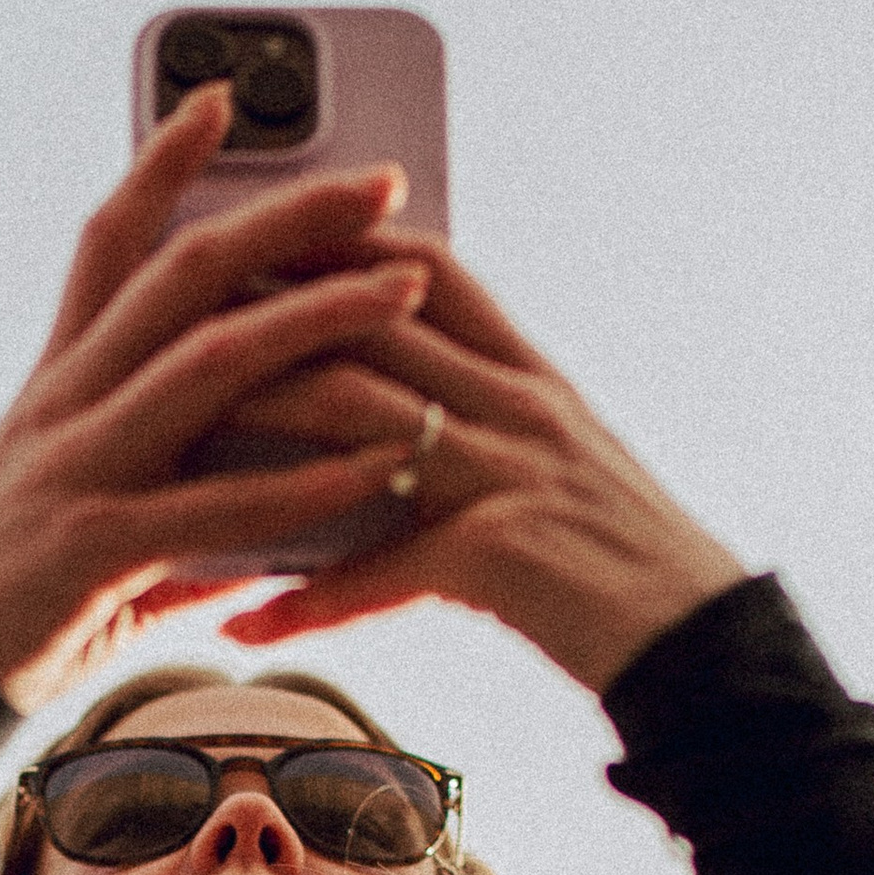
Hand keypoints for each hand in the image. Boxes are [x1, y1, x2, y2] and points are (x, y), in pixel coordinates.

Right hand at [0, 86, 430, 711]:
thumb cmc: (0, 614)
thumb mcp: (87, 533)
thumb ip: (175, 513)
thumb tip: (266, 534)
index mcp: (54, 387)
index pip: (107, 244)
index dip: (162, 164)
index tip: (223, 99)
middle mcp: (63, 406)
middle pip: (181, 275)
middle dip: (287, 217)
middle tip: (382, 184)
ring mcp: (77, 470)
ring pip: (210, 364)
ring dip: (320, 318)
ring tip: (408, 293)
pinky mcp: (93, 550)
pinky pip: (217, 507)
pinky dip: (304, 486)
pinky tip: (376, 467)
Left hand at [208, 237, 745, 694]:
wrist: (709, 646)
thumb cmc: (630, 570)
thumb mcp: (565, 471)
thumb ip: (492, 427)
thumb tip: (409, 421)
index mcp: (535, 378)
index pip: (432, 271)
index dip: (340, 240)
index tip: (255, 228)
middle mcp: (522, 406)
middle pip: (374, 327)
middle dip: (263, 315)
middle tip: (164, 321)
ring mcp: (512, 473)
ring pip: (362, 417)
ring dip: (256, 430)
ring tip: (167, 449)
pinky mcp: (504, 556)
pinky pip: (382, 570)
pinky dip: (306, 601)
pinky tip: (241, 622)